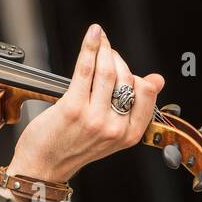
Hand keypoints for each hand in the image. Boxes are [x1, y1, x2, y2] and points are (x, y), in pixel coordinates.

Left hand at [7, 24, 163, 183]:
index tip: (124, 66)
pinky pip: (86, 69)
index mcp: (129, 135)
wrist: (43, 166)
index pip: (146, 93)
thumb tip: (157, 80)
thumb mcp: (112, 135)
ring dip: (104, 50)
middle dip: (117, 59)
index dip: (136, 74)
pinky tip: (93, 36)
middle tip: (106, 53)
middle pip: (126, 78)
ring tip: (100, 41)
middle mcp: (114, 128)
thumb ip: (134, 109)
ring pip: (107, 71)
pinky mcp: (72, 108)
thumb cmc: (74, 148)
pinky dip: (90, 47)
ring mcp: (94, 118)